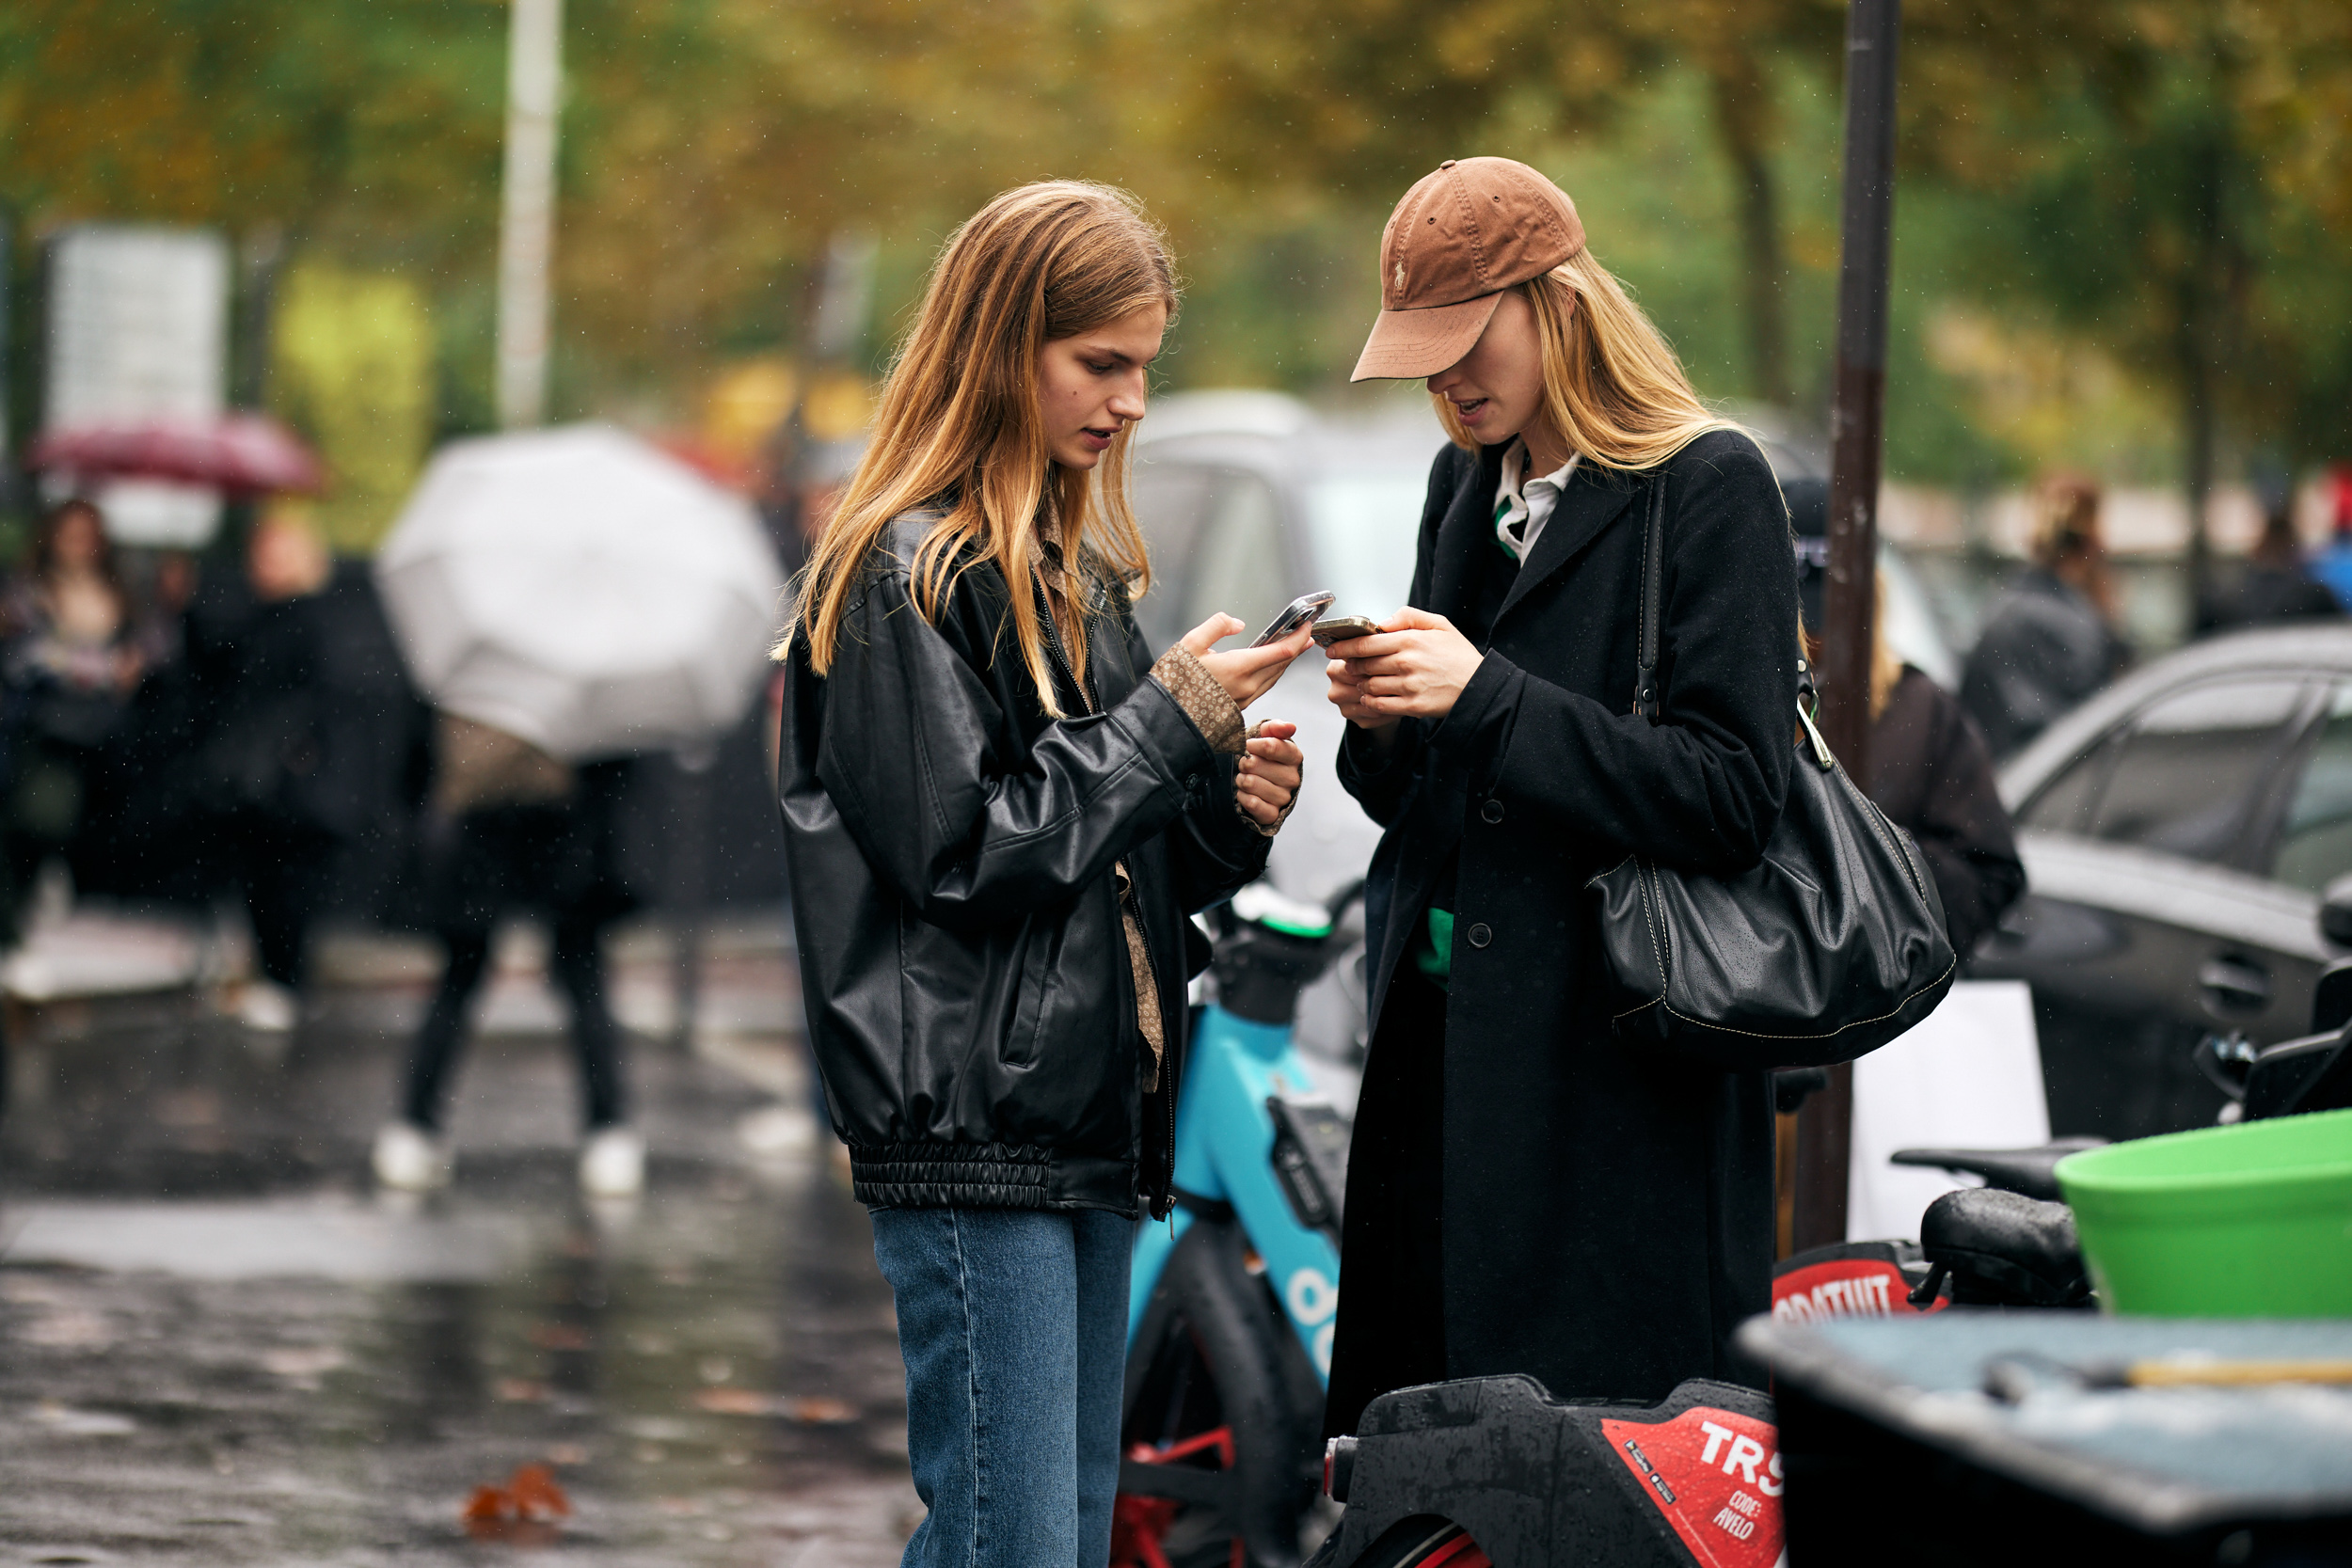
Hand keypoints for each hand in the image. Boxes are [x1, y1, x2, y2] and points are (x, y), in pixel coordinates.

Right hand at [1180, 614, 1313, 708]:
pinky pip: (1264, 687)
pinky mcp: (1240, 707)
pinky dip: (1273, 673)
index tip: (1307, 625)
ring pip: (1275, 677)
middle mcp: (1248, 686)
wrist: (1168, 717)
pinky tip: (1271, 666)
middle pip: (1283, 664)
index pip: (1282, 651)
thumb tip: (1238, 623)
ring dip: (1287, 661)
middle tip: (1305, 633)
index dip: (1298, 637)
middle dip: (1297, 647)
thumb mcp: (1190, 643)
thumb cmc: (1175, 682)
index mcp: (1239, 667)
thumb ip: (1217, 626)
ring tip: (1294, 647)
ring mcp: (1246, 699)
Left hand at [1236, 721, 1303, 826]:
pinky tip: (1243, 793)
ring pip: (1251, 783)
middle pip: (1255, 765)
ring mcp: (1284, 797)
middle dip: (1243, 763)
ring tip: (1243, 778)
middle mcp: (1292, 778)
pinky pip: (1253, 804)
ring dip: (1241, 779)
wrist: (1254, 780)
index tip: (1246, 745)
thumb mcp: (1265, 737)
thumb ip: (1275, 728)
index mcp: (1294, 756)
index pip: (1271, 746)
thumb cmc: (1260, 756)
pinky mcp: (1273, 814)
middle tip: (1243, 764)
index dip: (1252, 745)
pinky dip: (1243, 797)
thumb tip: (1290, 726)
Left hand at [1324, 607, 1482, 724]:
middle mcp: (1406, 662)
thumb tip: (1383, 621)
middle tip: (1347, 666)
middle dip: (1350, 666)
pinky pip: (1380, 705)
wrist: (1480, 686)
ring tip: (1361, 681)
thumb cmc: (1459, 655)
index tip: (1332, 649)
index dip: (1344, 647)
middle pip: (1363, 664)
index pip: (1366, 642)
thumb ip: (1409, 617)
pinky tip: (1370, 697)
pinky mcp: (1412, 706)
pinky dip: (1370, 701)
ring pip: (1369, 685)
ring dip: (1360, 684)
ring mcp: (1409, 686)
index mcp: (1410, 640)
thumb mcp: (1440, 624)